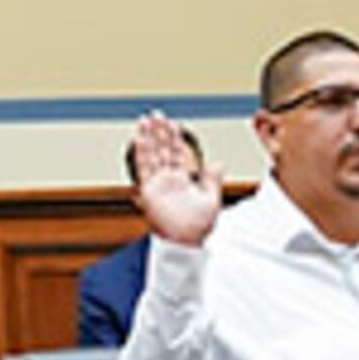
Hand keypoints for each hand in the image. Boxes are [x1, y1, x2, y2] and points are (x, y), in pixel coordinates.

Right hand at [130, 110, 218, 248]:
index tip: (172, 124)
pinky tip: (141, 138)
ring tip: (146, 120)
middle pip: (162, 150)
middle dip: (159, 132)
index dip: (174, 138)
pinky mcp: (149, 190)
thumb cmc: (196, 228)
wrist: (186, 244)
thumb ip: (212, 180)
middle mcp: (168, 180)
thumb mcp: (211, 200)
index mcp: (182, 181)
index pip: (176, 154)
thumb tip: (218, 164)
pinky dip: (142, 152)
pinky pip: (144, 168)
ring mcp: (157, 184)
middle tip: (156, 115)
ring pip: (152, 155)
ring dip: (149, 137)